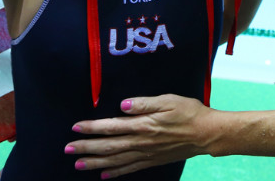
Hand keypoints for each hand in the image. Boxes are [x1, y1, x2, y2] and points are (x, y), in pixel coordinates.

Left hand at [65, 94, 213, 177]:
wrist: (206, 134)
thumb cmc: (189, 112)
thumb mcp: (168, 100)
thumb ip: (144, 103)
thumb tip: (123, 105)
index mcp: (144, 125)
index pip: (112, 127)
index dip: (92, 127)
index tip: (76, 127)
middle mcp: (142, 142)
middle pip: (109, 147)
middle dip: (86, 148)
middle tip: (67, 149)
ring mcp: (146, 154)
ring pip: (115, 160)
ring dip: (95, 162)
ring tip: (77, 164)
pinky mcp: (152, 160)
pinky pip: (129, 168)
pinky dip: (115, 172)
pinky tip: (103, 174)